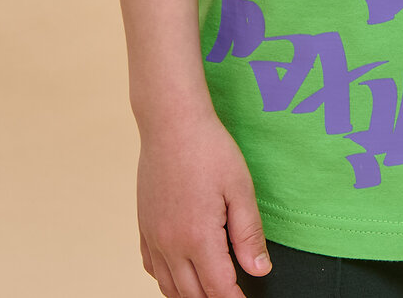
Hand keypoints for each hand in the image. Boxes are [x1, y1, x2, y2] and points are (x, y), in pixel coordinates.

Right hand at [136, 107, 270, 297]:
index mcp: (198, 237)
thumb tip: (259, 270)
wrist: (171, 122)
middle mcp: (170, 243)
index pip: (218, 289)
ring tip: (209, 289)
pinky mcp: (143, 225)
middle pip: (192, 293)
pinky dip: (167, 277)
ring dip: (190, 294)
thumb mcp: (240, 187)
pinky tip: (180, 270)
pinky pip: (151, 266)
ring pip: (168, 286)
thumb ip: (249, 233)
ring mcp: (153, 236)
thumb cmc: (208, 149)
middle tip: (232, 293)